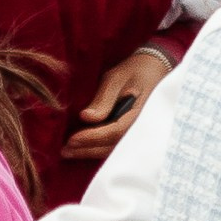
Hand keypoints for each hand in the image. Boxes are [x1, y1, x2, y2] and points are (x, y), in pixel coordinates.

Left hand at [62, 42, 172, 161]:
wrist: (155, 68)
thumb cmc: (134, 70)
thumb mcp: (116, 78)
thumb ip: (103, 99)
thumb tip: (86, 117)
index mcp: (141, 111)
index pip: (116, 131)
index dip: (93, 137)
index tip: (72, 139)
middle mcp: (143, 126)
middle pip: (114, 145)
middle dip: (88, 149)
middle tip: (65, 150)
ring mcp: (139, 131)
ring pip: (115, 148)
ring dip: (91, 151)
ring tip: (69, 152)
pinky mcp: (133, 131)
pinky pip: (117, 144)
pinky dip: (99, 147)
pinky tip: (83, 148)